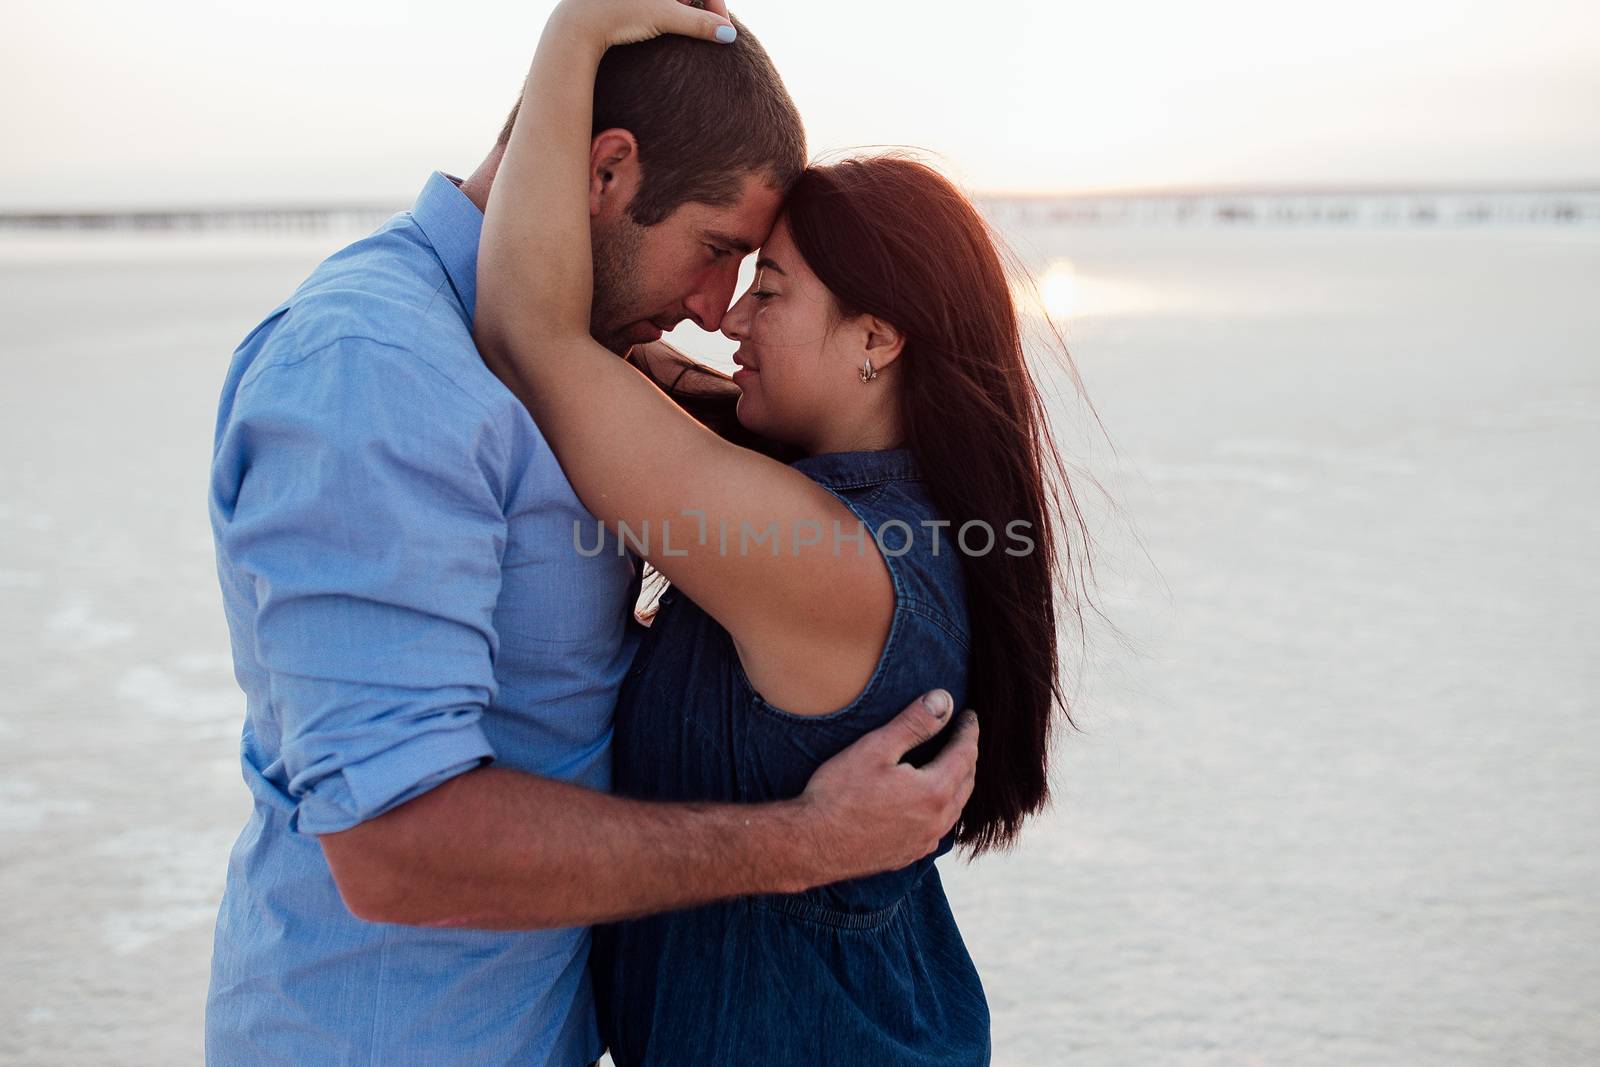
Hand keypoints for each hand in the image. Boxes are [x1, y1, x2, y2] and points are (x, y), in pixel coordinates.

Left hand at [552, 0, 735, 49]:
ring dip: (684, 8)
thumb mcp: (664, 18)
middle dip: (700, 6)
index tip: (722, 30)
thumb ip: (699, 24)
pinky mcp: (634, 1)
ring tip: (671, 24)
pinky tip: (657, 22)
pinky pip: (662, 2)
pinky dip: (668, 9)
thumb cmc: (620, 14)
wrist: (579, 22)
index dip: (718, 6)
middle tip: (697, 28)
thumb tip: (729, 35)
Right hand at [795, 690, 979, 885]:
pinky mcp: (908, 855)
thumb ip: (914, 724)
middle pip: (966, 782)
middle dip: (968, 756)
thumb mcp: (876, 748)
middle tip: (962, 736)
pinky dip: (943, 809)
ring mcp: (923, 842)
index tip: (969, 716)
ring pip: (955, 808)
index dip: (968, 731)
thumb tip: (944, 700)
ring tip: (952, 766)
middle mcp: (937, 821)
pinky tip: (930, 804)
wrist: (811, 845)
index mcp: (934, 792)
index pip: (965, 754)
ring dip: (959, 784)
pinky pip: (938, 828)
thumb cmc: (839, 794)